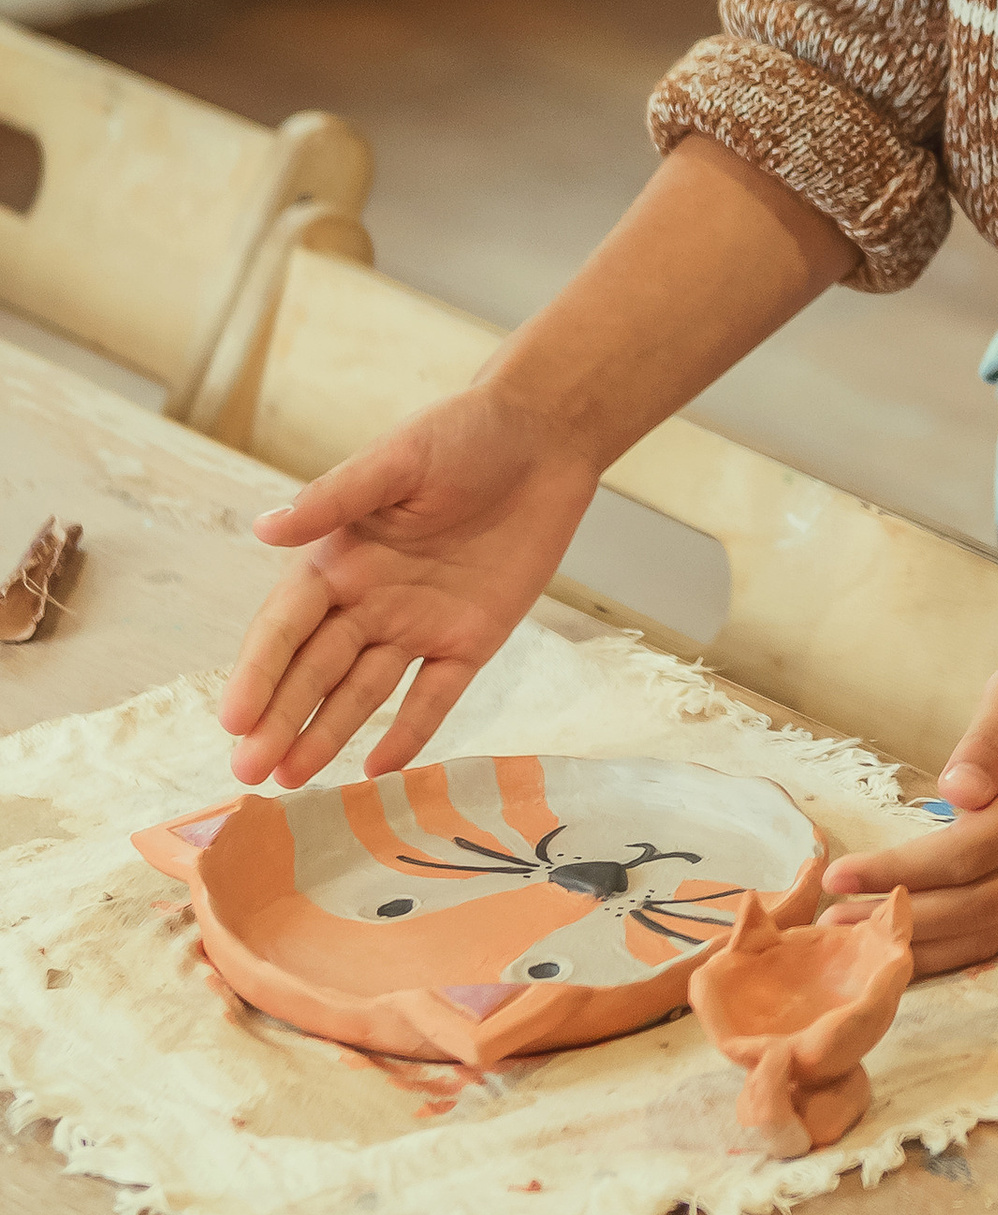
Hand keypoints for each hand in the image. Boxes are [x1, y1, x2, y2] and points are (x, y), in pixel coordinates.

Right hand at [217, 386, 600, 788]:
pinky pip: (434, 694)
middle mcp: (369, 598)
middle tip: (248, 770)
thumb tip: (262, 528)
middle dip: (280, 718)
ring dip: (327, 731)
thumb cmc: (464, 435)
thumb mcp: (398, 460)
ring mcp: (418, 623)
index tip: (234, 719)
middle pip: (315, 668)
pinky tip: (379, 769)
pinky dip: (409, 731)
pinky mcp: (470, 638)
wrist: (545, 437)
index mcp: (339, 556)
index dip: (259, 672)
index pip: (286, 625)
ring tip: (292, 778)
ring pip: (362, 690)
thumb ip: (335, 498)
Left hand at [821, 638, 997, 973]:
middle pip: (977, 905)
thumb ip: (993, 734)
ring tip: (857, 947)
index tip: (840, 875)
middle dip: (901, 920)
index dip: (901, 872)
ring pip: (993, 932)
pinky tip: (911, 952)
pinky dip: (957, 950)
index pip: (970, 851)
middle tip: (829, 924)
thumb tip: (952, 792)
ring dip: (924, 947)